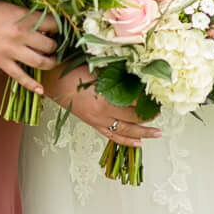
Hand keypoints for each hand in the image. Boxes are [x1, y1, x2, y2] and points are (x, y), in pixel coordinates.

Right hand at [0, 1, 57, 92]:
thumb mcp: (8, 6)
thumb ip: (25, 15)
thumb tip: (42, 23)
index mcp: (24, 17)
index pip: (53, 24)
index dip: (58, 28)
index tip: (57, 30)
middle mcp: (21, 34)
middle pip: (50, 45)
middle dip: (55, 46)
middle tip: (53, 46)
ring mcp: (11, 50)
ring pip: (41, 62)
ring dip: (50, 63)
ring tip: (51, 61)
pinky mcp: (1, 62)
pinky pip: (20, 76)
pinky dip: (32, 85)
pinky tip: (41, 91)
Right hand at [44, 63, 159, 145]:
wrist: (54, 82)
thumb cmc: (73, 72)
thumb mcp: (98, 70)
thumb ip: (117, 75)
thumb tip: (137, 76)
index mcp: (104, 99)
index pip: (133, 104)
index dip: (147, 102)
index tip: (157, 97)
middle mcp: (102, 114)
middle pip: (132, 120)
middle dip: (147, 117)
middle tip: (159, 112)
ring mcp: (98, 121)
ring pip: (124, 132)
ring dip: (142, 133)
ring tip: (156, 133)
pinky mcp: (93, 124)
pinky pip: (112, 136)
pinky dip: (126, 141)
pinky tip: (137, 142)